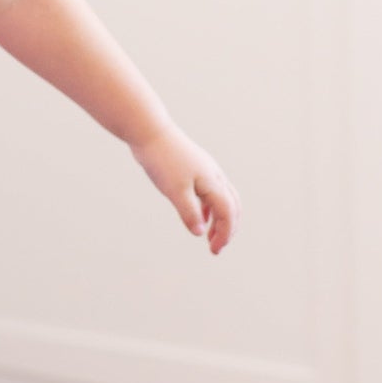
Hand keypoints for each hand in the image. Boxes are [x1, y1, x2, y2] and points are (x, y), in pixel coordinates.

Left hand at [129, 124, 239, 254]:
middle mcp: (214, 176)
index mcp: (213, 182)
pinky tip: (200, 217)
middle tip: (216, 248)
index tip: (214, 251)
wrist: (149, 132)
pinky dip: (209, 208)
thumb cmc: (162, 160)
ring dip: (219, 219)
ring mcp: (205, 171)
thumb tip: (200, 233)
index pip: (228, 213)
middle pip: (232, 206)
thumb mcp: (174, 191)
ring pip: (222, 198)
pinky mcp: (194, 168)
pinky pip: (209, 192)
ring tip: (209, 237)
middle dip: (227, 229)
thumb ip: (189, 212)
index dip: (225, 233)